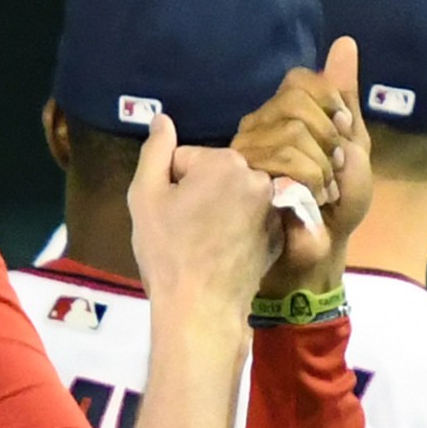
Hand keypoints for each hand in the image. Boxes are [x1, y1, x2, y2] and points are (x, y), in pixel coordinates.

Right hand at [126, 115, 281, 324]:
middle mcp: (259, 179)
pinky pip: (251, 219)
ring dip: (218, 211)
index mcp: (226, 163)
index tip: (169, 214)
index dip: (170, 185)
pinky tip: (223, 252)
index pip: (186, 160)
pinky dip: (238, 229)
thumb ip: (155, 151)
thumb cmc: (168, 251)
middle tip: (185, 229)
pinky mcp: (280, 235)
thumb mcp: (146, 196)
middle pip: (214, 175)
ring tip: (204, 242)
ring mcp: (275, 209)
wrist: (202, 308)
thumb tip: (162, 119)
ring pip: (234, 197)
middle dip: (198, 195)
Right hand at [232, 38, 374, 296]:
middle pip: (295, 103)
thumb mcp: (354, 148)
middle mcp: (259, 126)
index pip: (302, 79)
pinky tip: (314, 199)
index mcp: (286, 114)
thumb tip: (345, 42)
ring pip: (291, 132)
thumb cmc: (336, 203)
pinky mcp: (245, 180)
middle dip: (328, 138)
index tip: (345, 134)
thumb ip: (347, 100)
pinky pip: (284, 162)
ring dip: (322, 166)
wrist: (320, 251)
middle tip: (335, 170)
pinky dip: (312, 181)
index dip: (330, 102)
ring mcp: (247, 151)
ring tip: (325, 190)